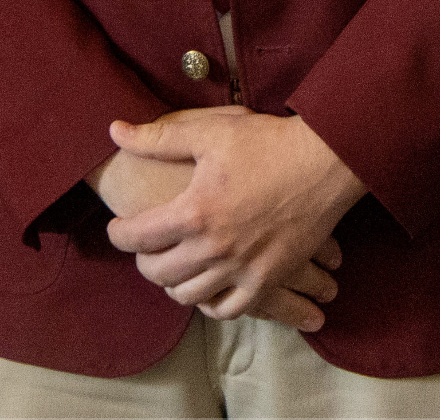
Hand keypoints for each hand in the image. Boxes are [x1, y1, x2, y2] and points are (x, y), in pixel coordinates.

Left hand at [101, 108, 361, 330]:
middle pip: (158, 273)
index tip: (117, 228)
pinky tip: (207, 287)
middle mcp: (214, 248)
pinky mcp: (268, 279)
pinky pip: (228, 309)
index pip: (136, 238)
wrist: (325, 162)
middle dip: (142, 261)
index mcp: (194, 212)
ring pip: (189, 296)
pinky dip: (210, 303)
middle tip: (144, 247)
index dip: (118, 234)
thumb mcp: (209, 131)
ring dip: (173, 283)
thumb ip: (158, 137)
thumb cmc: (267, 142)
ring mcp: (242, 269)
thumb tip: (115, 131)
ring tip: (173, 265)